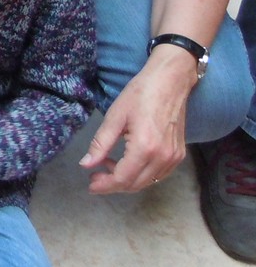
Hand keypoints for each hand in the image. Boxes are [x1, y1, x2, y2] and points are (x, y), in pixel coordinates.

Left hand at [80, 47, 192, 192]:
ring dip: (127, 179)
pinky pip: (158, 174)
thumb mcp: (114, 117)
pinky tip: (127, 162)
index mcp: (145, 148)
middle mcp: (163, 157)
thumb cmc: (140, 94)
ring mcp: (174, 157)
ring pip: (147, 182)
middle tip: (95, 175)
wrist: (170, 81)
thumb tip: (86, 165)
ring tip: (108, 165)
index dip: (104, 185)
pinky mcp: (179, 154)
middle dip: (113, 184)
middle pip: (135, 184)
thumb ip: (100, 144)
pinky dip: (141, 174)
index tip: (90, 184)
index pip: (122, 179)